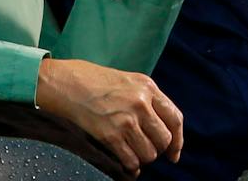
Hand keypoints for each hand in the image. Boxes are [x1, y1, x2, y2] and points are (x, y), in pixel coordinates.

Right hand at [36, 58, 183, 172]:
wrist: (69, 83)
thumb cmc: (98, 81)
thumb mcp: (131, 81)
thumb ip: (149, 99)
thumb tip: (163, 126)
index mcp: (148, 88)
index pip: (175, 118)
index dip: (178, 140)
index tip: (174, 152)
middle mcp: (141, 104)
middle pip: (164, 139)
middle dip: (159, 149)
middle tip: (149, 150)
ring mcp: (126, 120)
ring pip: (149, 153)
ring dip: (144, 158)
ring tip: (134, 152)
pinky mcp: (110, 135)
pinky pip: (131, 160)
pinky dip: (131, 165)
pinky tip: (127, 162)